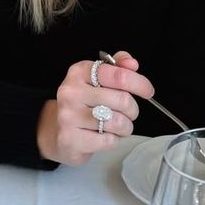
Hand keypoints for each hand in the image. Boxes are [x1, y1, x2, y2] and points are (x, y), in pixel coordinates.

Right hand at [36, 50, 153, 165]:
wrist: (57, 131)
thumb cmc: (84, 103)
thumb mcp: (98, 79)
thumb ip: (118, 67)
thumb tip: (132, 63)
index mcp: (79, 72)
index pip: (118, 75)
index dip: (139, 83)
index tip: (147, 91)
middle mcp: (71, 92)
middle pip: (122, 100)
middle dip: (133, 109)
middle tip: (128, 113)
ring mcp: (68, 116)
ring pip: (117, 122)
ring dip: (125, 127)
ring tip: (117, 126)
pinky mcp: (70, 139)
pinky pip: (108, 141)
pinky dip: (113, 140)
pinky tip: (103, 136)